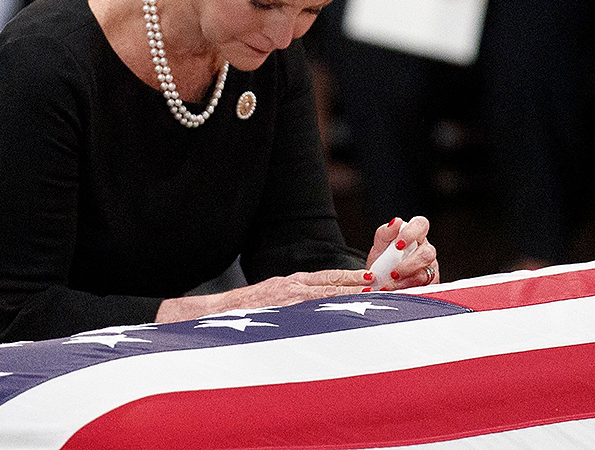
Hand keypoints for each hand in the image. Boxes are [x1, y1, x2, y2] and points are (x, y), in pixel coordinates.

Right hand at [155, 268, 369, 322]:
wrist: (203, 316)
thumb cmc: (234, 316)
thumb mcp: (266, 305)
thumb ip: (289, 306)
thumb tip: (309, 313)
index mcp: (288, 285)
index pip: (328, 278)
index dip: (354, 277)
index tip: (378, 278)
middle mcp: (290, 287)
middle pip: (335, 281)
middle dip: (363, 281)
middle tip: (392, 280)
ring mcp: (287, 298)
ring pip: (329, 291)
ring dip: (356, 290)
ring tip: (382, 290)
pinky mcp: (280, 308)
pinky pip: (315, 306)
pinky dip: (336, 303)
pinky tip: (354, 305)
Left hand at [365, 215, 438, 288]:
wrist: (378, 285)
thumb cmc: (382, 262)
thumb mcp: (379, 247)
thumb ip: (385, 233)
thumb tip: (396, 222)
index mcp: (414, 236)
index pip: (421, 224)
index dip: (412, 233)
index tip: (398, 245)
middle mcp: (425, 251)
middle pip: (428, 253)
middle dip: (409, 264)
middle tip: (393, 272)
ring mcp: (429, 269)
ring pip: (425, 274)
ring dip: (405, 280)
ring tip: (389, 285)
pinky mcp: (428, 286)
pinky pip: (422, 289)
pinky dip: (405, 291)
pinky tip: (394, 291)